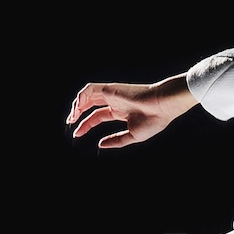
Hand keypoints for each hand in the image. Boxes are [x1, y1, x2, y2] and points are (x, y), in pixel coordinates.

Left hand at [66, 74, 197, 148]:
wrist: (163, 106)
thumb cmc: (154, 121)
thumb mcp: (132, 136)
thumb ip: (116, 140)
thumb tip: (100, 144)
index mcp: (120, 111)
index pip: (97, 116)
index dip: (85, 125)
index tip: (77, 134)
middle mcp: (115, 102)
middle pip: (90, 105)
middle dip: (77, 114)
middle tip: (70, 123)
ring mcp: (112, 94)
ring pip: (88, 95)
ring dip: (77, 104)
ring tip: (73, 116)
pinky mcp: (110, 89)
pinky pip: (90, 89)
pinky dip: (82, 96)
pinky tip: (79, 107)